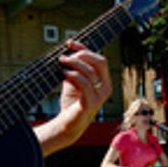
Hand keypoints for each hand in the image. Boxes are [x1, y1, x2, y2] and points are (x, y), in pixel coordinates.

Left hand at [38, 41, 110, 155]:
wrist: (68, 124)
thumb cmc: (71, 103)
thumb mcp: (73, 81)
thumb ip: (75, 69)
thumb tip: (68, 52)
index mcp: (104, 81)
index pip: (99, 59)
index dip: (84, 48)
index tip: (69, 43)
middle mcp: (106, 87)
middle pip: (101, 61)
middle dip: (83, 55)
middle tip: (66, 57)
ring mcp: (100, 96)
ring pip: (91, 71)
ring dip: (74, 64)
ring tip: (61, 64)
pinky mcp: (90, 104)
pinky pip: (84, 84)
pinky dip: (73, 76)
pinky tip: (64, 74)